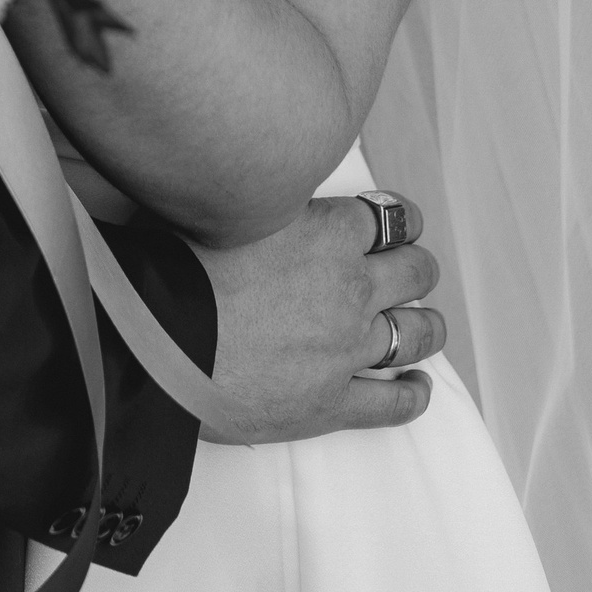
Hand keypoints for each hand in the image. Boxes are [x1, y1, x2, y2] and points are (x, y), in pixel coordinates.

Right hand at [191, 193, 443, 441]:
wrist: (163, 342)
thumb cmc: (180, 267)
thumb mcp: (228, 207)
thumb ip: (263, 202)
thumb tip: (258, 188)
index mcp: (329, 232)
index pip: (390, 217)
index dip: (401, 219)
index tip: (401, 224)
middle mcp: (350, 287)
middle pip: (414, 272)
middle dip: (417, 268)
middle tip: (412, 271)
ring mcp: (347, 349)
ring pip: (415, 334)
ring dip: (427, 327)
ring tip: (427, 326)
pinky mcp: (332, 403)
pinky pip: (392, 404)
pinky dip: (412, 395)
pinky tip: (417, 388)